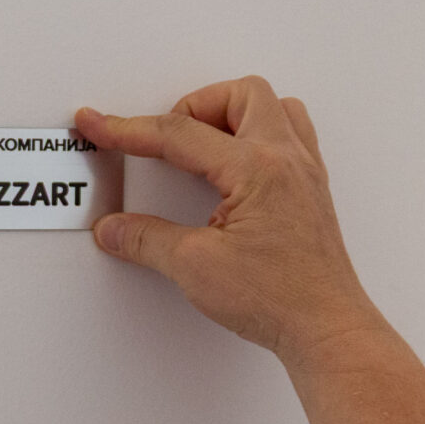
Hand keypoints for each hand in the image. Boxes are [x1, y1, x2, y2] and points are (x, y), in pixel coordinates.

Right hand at [76, 76, 384, 365]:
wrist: (325, 328)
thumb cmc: (281, 298)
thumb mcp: (195, 266)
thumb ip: (146, 239)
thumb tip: (115, 228)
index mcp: (257, 168)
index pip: (179, 134)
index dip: (128, 129)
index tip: (99, 124)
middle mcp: (287, 160)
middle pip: (239, 95)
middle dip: (191, 106)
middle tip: (161, 136)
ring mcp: (304, 173)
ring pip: (273, 108)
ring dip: (231, 114)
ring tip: (199, 141)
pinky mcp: (309, 192)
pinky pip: (288, 136)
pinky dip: (255, 136)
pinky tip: (234, 164)